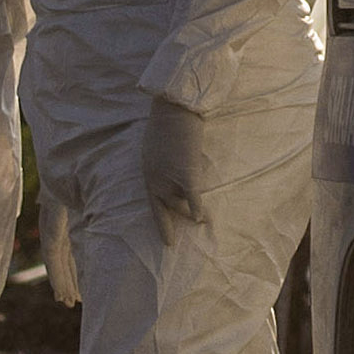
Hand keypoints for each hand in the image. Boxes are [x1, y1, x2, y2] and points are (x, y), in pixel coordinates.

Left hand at [140, 98, 207, 229]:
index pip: (155, 206)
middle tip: (196, 226)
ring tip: (205, 212)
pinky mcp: (186, 174)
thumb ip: (159, 166)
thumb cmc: (166, 124)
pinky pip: (193, 197)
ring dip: (195, 208)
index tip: (168, 242)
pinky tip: (203, 218)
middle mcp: (155, 180)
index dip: (162, 225)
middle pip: (171, 206)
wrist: (174, 111)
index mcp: (148, 174)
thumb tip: (170, 177)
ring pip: (185, 200)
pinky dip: (198, 208)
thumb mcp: (154, 148)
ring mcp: (169, 178)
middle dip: (183, 216)